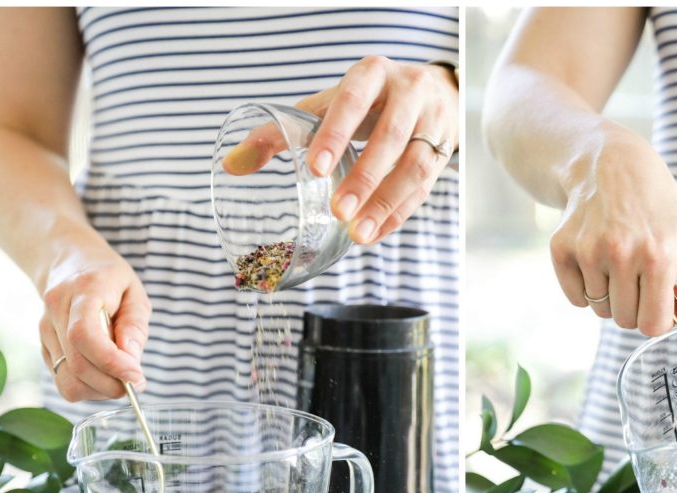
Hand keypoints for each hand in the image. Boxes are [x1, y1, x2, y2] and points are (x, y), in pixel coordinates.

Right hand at [40, 242, 149, 401]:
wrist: (69, 263)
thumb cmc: (110, 280)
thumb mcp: (135, 293)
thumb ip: (134, 327)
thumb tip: (130, 364)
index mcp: (83, 290)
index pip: (84, 335)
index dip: (111, 362)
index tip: (136, 377)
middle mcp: (56, 310)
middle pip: (77, 364)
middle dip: (111, 384)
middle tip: (135, 384)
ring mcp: (45, 329)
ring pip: (67, 379)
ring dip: (99, 390)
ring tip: (120, 378)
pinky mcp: (43, 346)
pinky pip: (63, 380)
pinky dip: (88, 387)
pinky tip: (103, 373)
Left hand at [222, 56, 457, 245]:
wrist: (433, 90)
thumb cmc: (367, 101)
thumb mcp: (327, 106)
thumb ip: (281, 133)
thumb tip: (231, 166)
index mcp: (372, 74)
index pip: (354, 101)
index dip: (336, 134)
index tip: (314, 168)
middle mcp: (408, 93)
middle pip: (391, 137)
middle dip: (365, 177)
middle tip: (337, 210)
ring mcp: (433, 122)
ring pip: (415, 166)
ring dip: (386, 203)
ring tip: (357, 234)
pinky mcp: (445, 152)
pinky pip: (424, 188)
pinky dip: (398, 214)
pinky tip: (374, 234)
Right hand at [550, 125, 676, 335]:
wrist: (614, 167)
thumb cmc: (661, 207)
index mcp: (660, 256)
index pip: (653, 325)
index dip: (660, 318)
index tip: (661, 301)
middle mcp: (621, 254)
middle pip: (625, 321)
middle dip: (637, 307)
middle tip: (641, 278)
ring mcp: (588, 251)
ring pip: (600, 310)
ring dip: (612, 296)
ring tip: (620, 264)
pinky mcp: (561, 249)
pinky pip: (576, 298)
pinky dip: (587, 289)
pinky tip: (598, 262)